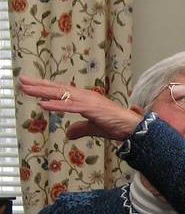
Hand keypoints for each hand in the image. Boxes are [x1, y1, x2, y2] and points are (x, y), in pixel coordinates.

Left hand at [19, 76, 142, 140]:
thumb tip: (69, 133)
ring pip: (61, 95)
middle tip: (22, 81)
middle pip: (58, 89)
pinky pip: (70, 107)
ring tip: (27, 89)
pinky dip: (56, 105)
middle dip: (39, 85)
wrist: (133, 127)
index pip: (62, 91)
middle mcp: (86, 96)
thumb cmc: (117, 126)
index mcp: (86, 99)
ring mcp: (88, 102)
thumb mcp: (94, 128)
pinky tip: (43, 104)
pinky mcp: (92, 110)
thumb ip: (80, 129)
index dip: (46, 88)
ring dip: (43, 92)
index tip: (30, 85)